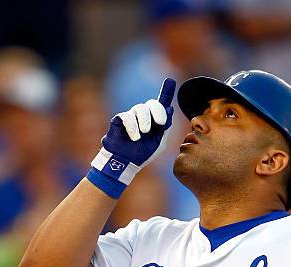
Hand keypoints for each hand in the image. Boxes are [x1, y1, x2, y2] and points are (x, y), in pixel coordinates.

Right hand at [87, 78, 175, 197]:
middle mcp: (144, 116)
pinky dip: (133, 128)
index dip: (166, 91)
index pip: (161, 103)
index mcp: (155, 121)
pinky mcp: (120, 119)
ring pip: (140, 109)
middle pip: (153, 103)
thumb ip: (165, 127)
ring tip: (143, 134)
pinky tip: (134, 138)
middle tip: (161, 123)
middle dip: (158, 111)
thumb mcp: (159, 142)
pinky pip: (128, 117)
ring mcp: (132, 116)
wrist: (126, 162)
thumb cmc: (142, 153)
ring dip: (144, 122)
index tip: (170, 81)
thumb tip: (170, 109)